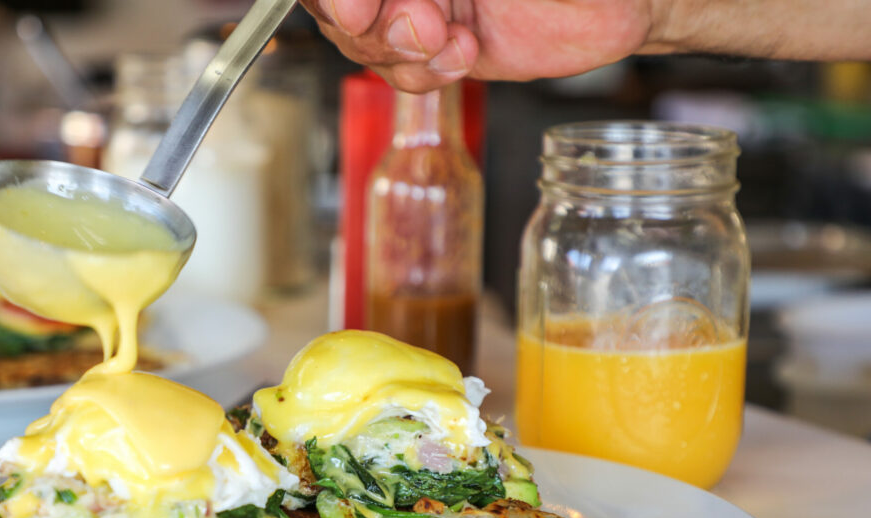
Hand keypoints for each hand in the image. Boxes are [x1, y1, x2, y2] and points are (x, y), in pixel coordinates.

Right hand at [301, 0, 661, 90]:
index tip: (355, 10)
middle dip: (374, 24)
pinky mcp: (432, 47)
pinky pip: (396, 72)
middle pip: (336, 6)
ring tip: (456, 41)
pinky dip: (424, 74)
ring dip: (402, 52)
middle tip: (427, 26)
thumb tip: (408, 7)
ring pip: (360, 40)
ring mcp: (413, 6)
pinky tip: (465, 54)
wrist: (618, 2)